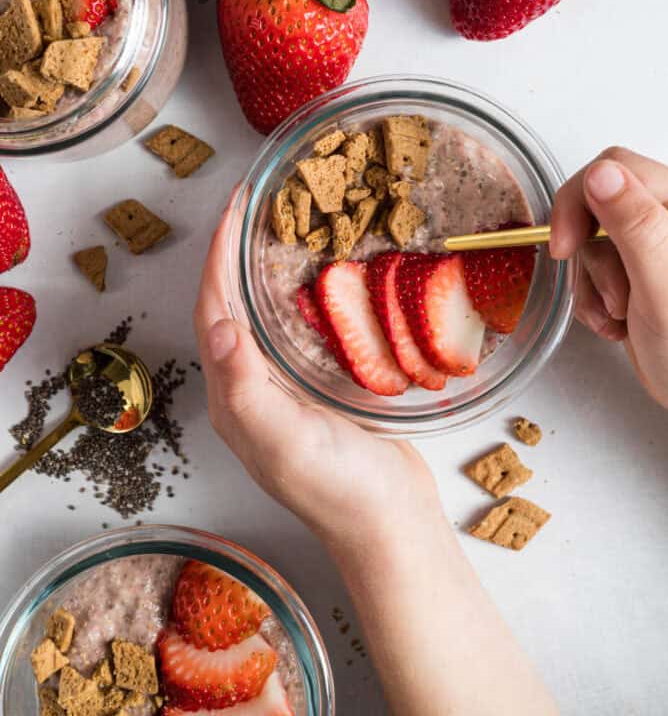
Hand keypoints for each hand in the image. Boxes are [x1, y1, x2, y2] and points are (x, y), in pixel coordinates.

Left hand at [193, 193, 440, 545]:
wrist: (390, 524)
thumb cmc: (340, 488)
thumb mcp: (288, 440)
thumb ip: (249, 389)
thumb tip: (219, 330)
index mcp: (233, 399)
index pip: (213, 312)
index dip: (217, 257)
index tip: (233, 208)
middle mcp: (248, 391)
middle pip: (227, 307)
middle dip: (231, 254)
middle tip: (250, 206)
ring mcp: (281, 391)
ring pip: (258, 316)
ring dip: (256, 270)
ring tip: (272, 230)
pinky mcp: (313, 391)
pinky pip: (291, 331)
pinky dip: (293, 296)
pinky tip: (312, 281)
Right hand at [550, 147, 667, 419]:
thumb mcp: (666, 287)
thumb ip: (637, 226)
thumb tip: (600, 175)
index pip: (620, 169)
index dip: (582, 202)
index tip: (565, 244)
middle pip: (600, 202)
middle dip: (593, 254)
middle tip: (607, 293)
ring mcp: (658, 244)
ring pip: (593, 237)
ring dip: (594, 283)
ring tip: (621, 316)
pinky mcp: (641, 270)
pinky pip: (595, 265)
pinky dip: (594, 297)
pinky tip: (617, 323)